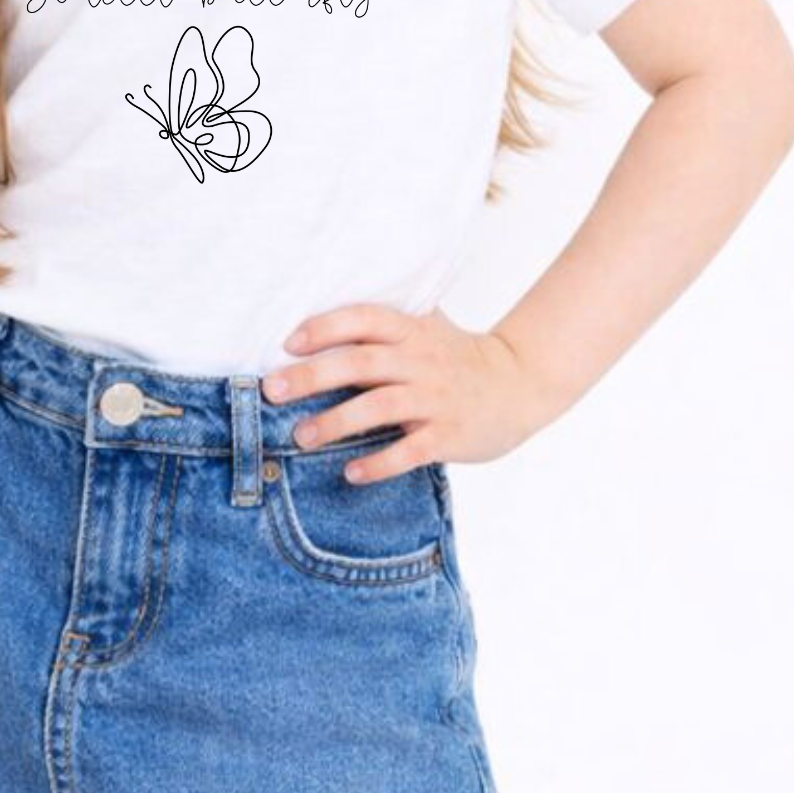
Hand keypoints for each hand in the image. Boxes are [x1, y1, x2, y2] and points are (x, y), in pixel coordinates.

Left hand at [260, 302, 557, 483]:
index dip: (326, 328)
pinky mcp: (450, 435)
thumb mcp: (426, 329)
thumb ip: (382, 324)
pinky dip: (379, 463)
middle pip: (361, 363)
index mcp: (412, 332)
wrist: (521, 384)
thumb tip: (317, 320)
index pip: (364, 319)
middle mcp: (421, 361)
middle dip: (312, 376)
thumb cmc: (458, 357)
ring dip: (336, 422)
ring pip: (380, 407)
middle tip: (273, 390)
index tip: (289, 343)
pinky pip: (410, 451)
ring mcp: (436, 399)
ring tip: (301, 436)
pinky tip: (350, 473)